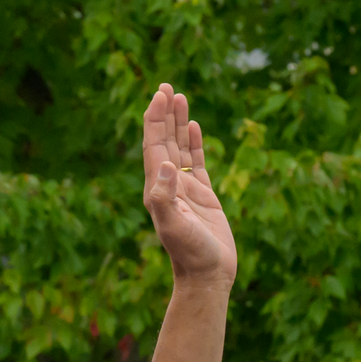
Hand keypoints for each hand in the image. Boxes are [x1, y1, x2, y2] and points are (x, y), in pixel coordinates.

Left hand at [141, 83, 235, 285]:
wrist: (207, 276)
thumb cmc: (190, 253)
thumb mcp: (174, 226)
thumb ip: (165, 197)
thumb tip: (165, 165)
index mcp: (156, 188)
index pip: (153, 145)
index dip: (155, 118)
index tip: (160, 93)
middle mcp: (167, 184)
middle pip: (163, 140)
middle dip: (163, 114)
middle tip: (166, 86)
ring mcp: (185, 189)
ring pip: (179, 147)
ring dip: (178, 123)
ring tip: (179, 97)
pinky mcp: (203, 195)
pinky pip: (197, 161)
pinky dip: (194, 142)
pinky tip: (193, 126)